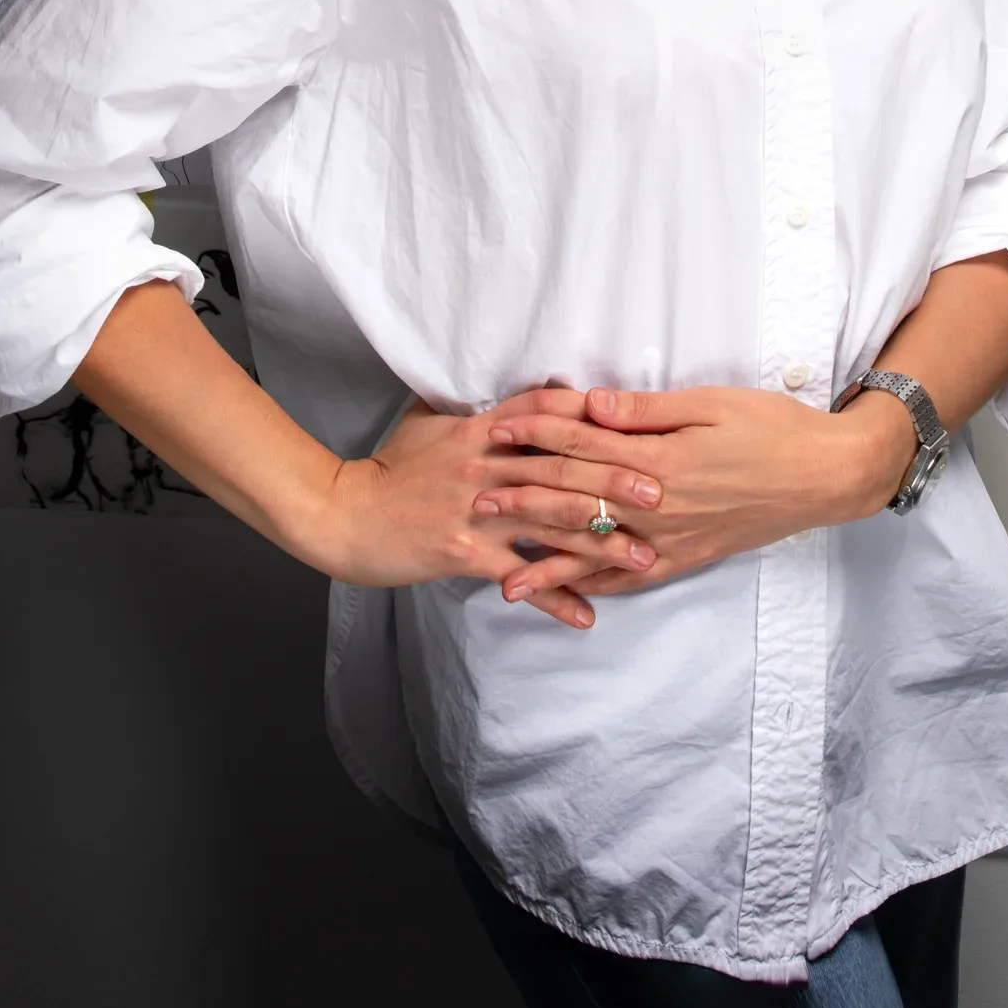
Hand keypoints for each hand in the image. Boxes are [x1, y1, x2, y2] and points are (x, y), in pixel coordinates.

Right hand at [322, 388, 662, 629]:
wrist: (344, 513)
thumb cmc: (390, 468)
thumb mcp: (431, 424)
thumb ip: (479, 412)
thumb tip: (525, 391)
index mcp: (480, 429)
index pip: (546, 412)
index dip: (592, 416)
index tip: (637, 424)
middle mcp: (484, 465)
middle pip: (561, 468)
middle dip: (615, 481)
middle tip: (664, 492)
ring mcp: (475, 509)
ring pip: (549, 522)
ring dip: (601, 542)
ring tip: (644, 557)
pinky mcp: (462, 551)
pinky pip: (519, 577)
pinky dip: (554, 598)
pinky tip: (587, 616)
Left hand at [475, 385, 914, 607]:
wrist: (824, 475)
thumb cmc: (769, 427)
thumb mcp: (708, 402)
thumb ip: (644, 410)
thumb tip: (588, 404)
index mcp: (660, 458)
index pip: (583, 445)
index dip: (536, 435)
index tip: (494, 429)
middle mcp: (659, 506)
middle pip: (578, 500)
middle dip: (522, 499)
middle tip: (473, 500)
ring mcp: (672, 539)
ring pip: (598, 551)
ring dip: (547, 559)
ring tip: (503, 574)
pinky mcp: (688, 557)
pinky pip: (634, 579)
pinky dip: (599, 588)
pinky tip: (571, 598)